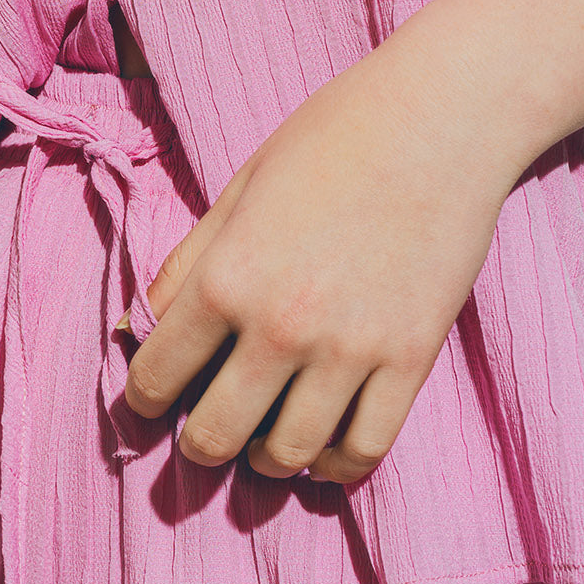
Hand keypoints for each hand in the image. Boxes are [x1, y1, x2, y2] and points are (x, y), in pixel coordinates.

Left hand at [123, 35, 513, 484]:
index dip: (145, 399)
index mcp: (225, 278)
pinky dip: (336, 464)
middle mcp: (281, 326)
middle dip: (199, 446)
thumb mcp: (238, 189)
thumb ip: (187, 264)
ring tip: (265, 443)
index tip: (155, 402)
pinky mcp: (411, 360)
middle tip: (205, 435)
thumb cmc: (330, 139)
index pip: (156, 378)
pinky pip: (364, 449)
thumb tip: (141, 326)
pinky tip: (324, 450)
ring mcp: (350, 350)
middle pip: (215, 436)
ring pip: (289, 454)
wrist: (441, 118)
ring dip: (266, 460)